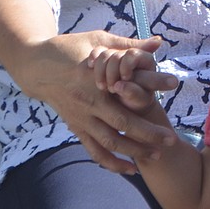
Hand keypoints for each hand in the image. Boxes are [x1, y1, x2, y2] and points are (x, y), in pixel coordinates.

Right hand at [27, 31, 178, 174]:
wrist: (36, 66)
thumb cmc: (70, 48)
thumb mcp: (98, 40)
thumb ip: (129, 45)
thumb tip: (158, 42)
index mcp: (96, 81)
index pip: (128, 94)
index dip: (151, 95)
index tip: (173, 93)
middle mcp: (88, 103)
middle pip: (122, 125)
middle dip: (149, 136)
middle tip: (172, 141)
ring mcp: (80, 119)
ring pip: (109, 143)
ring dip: (133, 152)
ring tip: (156, 156)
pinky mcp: (75, 127)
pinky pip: (94, 151)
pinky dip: (111, 163)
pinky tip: (130, 169)